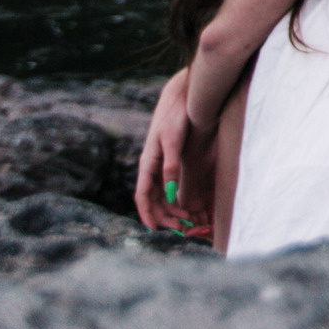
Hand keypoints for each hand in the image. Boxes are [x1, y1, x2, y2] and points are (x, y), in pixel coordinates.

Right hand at [134, 69, 217, 239]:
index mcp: (148, 163)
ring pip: (161, 195)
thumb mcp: (173, 141)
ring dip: (171, 211)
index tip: (153, 230)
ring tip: (186, 222)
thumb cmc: (176, 117)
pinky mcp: (170, 162)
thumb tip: (170, 194)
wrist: (183, 98)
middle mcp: (151, 167)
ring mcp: (160, 165)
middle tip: (181, 229)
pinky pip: (168, 187)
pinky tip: (186, 207)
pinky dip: (176, 200)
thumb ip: (170, 167)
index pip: (142, 195)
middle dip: (164, 216)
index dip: (147, 213)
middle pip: (152, 199)